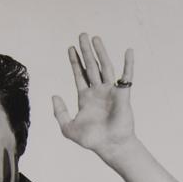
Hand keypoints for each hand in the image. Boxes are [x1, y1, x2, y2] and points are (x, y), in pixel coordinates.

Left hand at [52, 33, 135, 161]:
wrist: (110, 146)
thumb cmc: (91, 139)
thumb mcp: (68, 128)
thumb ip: (60, 112)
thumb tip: (54, 95)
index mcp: (85, 98)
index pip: (80, 75)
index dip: (75, 62)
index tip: (70, 48)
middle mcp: (98, 92)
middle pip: (91, 66)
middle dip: (86, 51)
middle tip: (82, 35)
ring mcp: (111, 92)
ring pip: (105, 67)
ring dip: (100, 52)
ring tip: (95, 38)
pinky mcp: (123, 95)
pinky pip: (126, 77)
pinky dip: (128, 64)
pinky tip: (128, 51)